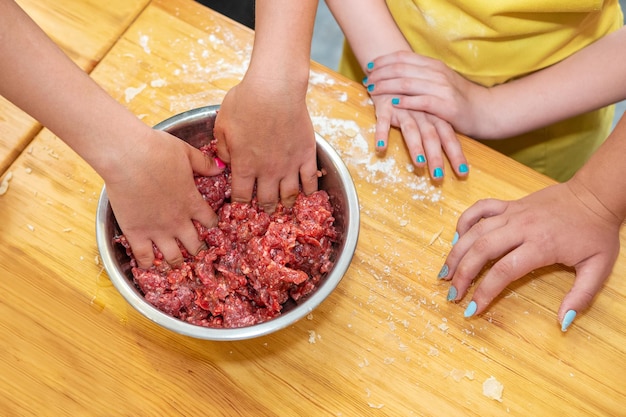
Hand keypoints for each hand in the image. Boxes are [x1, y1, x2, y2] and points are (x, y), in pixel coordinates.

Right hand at [104, 129, 224, 268]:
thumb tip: (220, 168)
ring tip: (178, 264)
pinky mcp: (136, 233)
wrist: (128, 156)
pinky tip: (150, 265)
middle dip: (199, 250)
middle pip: (196, 246)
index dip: (213, 228)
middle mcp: (179, 221)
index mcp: (193, 202)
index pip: (211, 223)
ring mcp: (158, 230)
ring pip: (174, 257)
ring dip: (178, 262)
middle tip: (197, 252)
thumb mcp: (187, 153)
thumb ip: (204, 164)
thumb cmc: (158, 150)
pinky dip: (149, 264)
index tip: (211, 230)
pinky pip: (145, 258)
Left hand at [214, 76, 318, 211]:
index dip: (241, 204)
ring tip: (284, 205)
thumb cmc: (246, 101)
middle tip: (265, 209)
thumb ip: (223, 149)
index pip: (241, 196)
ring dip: (285, 203)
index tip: (242, 205)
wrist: (275, 88)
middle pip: (267, 200)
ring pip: (289, 195)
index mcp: (245, 166)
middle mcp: (268, 171)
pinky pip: (310, 181)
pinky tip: (306, 193)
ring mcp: (290, 165)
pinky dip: (308, 191)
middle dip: (264, 207)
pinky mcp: (307, 155)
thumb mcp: (222, 124)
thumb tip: (226, 162)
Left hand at [366, 51, 488, 138]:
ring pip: (408, 83)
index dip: (384, 61)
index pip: (403, 57)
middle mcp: (437, 73)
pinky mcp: (446, 106)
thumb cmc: (459, 98)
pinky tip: (393, 104)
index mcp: (433, 65)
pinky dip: (406, 102)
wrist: (485, 111)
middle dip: (380, 74)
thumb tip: (398, 74)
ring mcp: (442, 88)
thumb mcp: (440, 81)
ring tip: (373, 91)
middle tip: (367, 80)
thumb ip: (421, 76)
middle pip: (401, 69)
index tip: (369, 67)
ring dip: (387, 87)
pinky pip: (422, 102)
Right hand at [368, 90, 467, 179]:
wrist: (391, 67)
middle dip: (437, 157)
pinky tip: (381, 148)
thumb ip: (435, 126)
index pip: (449, 136)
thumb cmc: (410, 94)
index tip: (463, 174)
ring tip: (419, 165)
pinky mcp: (385, 105)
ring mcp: (403, 109)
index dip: (456, 154)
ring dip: (416, 148)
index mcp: (434, 114)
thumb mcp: (426, 108)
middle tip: (439, 177)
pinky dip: (382, 134)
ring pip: (411, 130)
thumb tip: (446, 150)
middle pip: (432, 137)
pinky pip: (383, 121)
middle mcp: (421, 112)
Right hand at [440, 181, 621, 330]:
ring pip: (475, 231)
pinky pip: (480, 209)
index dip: (484, 292)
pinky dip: (464, 222)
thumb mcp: (598, 268)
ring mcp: (512, 213)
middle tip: (452, 294)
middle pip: (481, 250)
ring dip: (456, 252)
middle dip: (462, 274)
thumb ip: (581, 297)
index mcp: (541, 245)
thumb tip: (563, 323)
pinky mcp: (509, 204)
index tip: (472, 309)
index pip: (503, 271)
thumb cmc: (596, 232)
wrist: (595, 194)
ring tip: (445, 273)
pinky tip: (457, 238)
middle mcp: (521, 227)